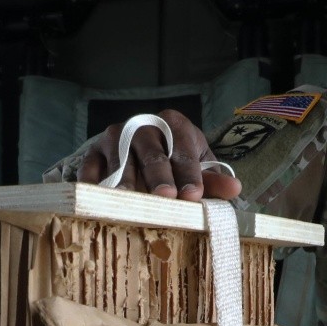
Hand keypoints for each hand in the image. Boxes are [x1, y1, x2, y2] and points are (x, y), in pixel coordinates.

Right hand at [77, 108, 242, 200]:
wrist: (139, 148)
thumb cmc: (174, 161)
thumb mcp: (197, 167)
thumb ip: (213, 180)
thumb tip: (235, 188)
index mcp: (173, 124)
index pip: (182, 149)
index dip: (189, 173)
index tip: (194, 196)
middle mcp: (142, 126)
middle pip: (151, 152)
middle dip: (159, 176)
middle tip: (165, 197)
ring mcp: (114, 137)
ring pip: (120, 160)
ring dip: (125, 182)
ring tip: (129, 202)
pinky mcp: (93, 153)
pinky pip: (91, 168)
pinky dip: (94, 184)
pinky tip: (97, 200)